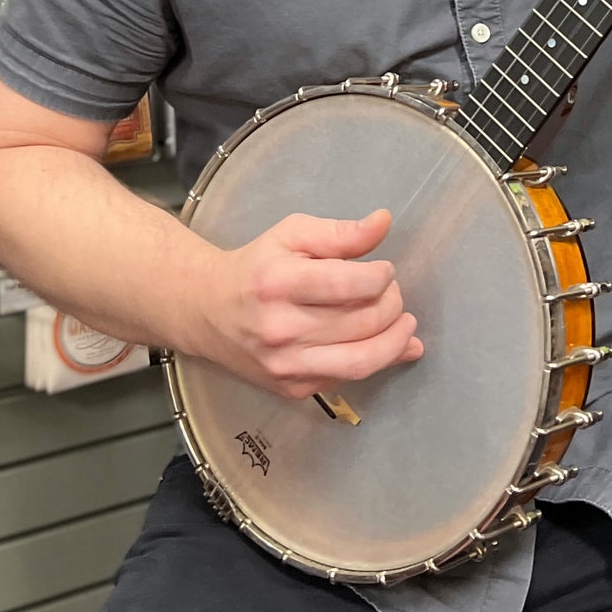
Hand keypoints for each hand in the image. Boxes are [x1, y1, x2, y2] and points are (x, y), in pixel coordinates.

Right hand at [201, 208, 422, 400]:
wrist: (207, 311)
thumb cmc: (257, 266)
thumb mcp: (292, 234)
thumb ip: (340, 233)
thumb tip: (384, 222)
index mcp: (279, 284)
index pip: (348, 285)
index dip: (381, 277)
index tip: (386, 270)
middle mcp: (281, 329)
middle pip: (362, 323)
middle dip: (392, 304)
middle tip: (392, 292)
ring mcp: (285, 365)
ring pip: (362, 362)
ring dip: (396, 341)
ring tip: (404, 323)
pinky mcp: (292, 389)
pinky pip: (347, 379)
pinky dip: (377, 361)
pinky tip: (388, 344)